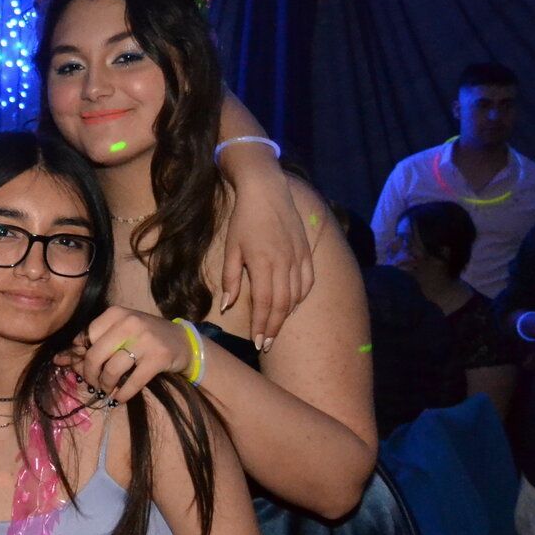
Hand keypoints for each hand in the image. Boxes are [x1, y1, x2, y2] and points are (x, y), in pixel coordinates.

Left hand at [67, 306, 191, 402]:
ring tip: (108, 389)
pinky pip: (132, 382)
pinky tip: (120, 397)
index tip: (82, 368)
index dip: (79, 356)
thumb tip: (59, 359)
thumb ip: (93, 343)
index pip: (85, 337)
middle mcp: (130, 323)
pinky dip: (122, 394)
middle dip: (90, 375)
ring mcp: (146, 340)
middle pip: (95, 355)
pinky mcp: (158, 358)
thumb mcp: (120, 332)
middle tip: (94, 383)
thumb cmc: (145, 337)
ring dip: (106, 385)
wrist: (183, 342)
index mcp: (116, 313)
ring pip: (112, 370)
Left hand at [219, 148, 313, 350]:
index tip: (258, 342)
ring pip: (295, 296)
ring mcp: (298, 258)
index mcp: (263, 264)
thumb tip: (227, 306)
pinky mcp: (306, 252)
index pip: (263, 303)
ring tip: (276, 329)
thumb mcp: (231, 248)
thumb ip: (231, 278)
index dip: (261, 325)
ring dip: (286, 316)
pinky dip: (300, 298)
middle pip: (281, 305)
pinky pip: (307, 282)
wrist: (266, 190)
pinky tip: (292, 306)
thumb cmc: (243, 219)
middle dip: (273, 327)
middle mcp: (284, 264)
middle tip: (266, 344)